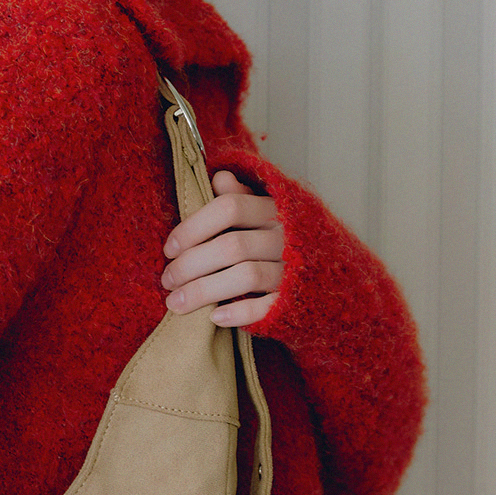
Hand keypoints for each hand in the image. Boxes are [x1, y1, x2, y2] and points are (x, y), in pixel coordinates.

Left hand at [161, 170, 283, 326]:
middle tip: (167, 280)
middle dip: (190, 265)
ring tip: (176, 303)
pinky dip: (239, 312)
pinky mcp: (297, 300)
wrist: (328, 277)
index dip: (194, 227)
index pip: (229, 208)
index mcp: (274, 209)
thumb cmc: (280, 239)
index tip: (169, 249)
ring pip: (245, 276)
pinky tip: (214, 317)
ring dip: (204, 291)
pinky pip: (267, 307)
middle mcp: (285, 237)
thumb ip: (240, 196)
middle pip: (231, 246)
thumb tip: (219, 177)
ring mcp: (293, 270)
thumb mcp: (264, 212)